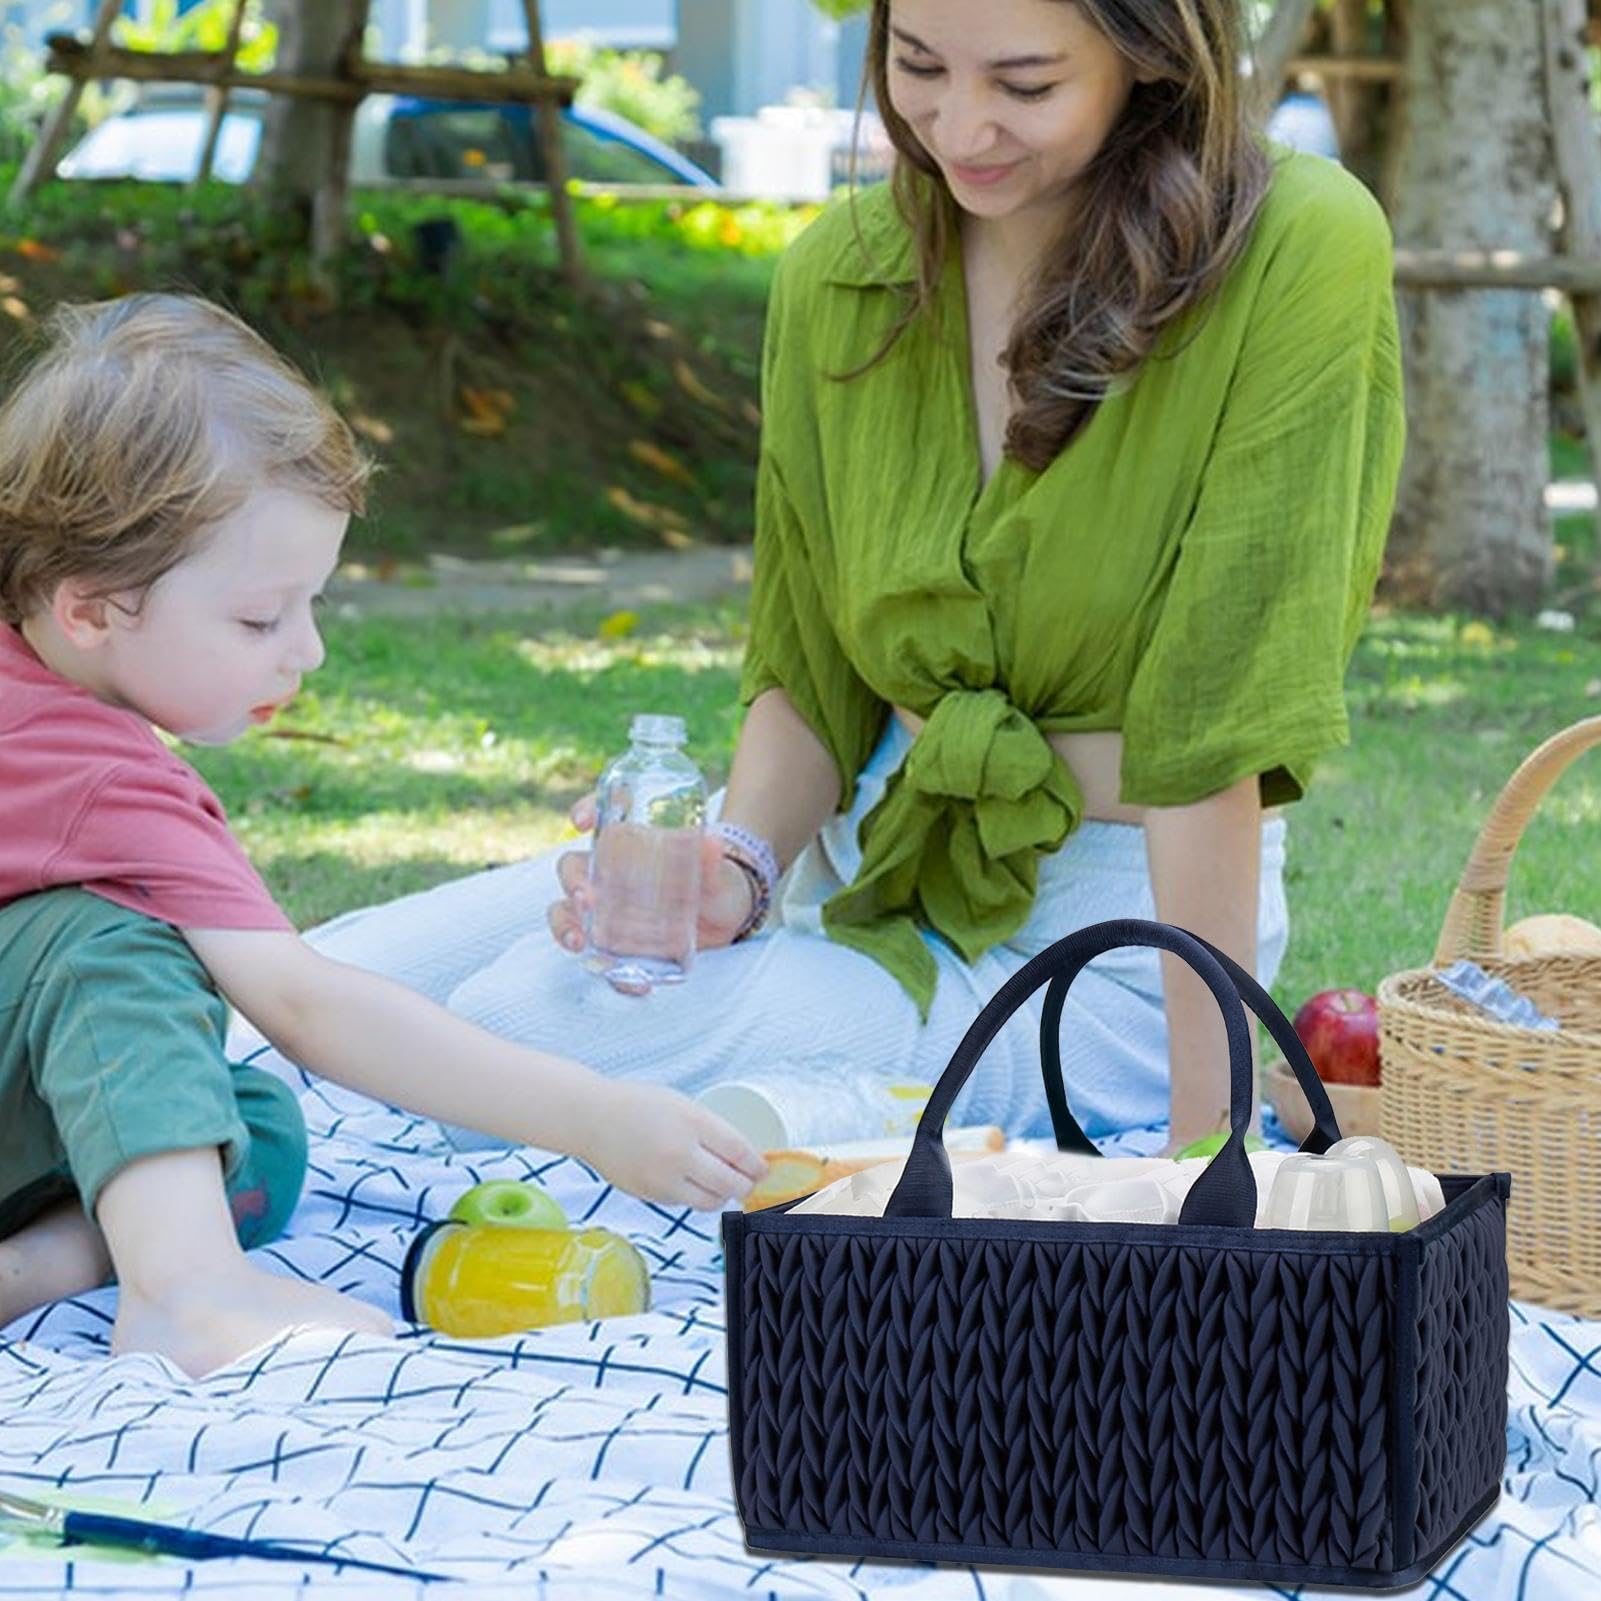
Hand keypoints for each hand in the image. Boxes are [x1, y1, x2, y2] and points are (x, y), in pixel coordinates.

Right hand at [546, 794, 758, 966]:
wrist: (727, 910)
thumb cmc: (713, 875)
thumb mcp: (715, 867)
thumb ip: (711, 859)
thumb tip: (712, 841)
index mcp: (628, 843)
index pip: (599, 817)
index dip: (585, 810)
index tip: (582, 821)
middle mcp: (609, 875)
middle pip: (573, 872)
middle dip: (571, 884)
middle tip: (585, 898)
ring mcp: (610, 911)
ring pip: (569, 915)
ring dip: (566, 927)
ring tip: (579, 942)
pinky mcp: (622, 944)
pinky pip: (605, 958)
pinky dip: (612, 973)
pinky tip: (634, 983)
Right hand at [582, 1080, 766, 1209]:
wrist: (590, 1119)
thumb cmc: (637, 1105)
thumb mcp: (681, 1105)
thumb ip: (710, 1130)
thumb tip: (742, 1157)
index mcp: (692, 1123)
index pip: (739, 1152)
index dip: (758, 1165)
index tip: (764, 1169)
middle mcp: (680, 1154)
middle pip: (730, 1183)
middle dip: (745, 1185)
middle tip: (748, 1182)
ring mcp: (663, 1179)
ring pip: (709, 1202)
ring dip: (721, 1195)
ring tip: (721, 1185)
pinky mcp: (649, 1195)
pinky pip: (684, 1203)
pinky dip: (694, 1196)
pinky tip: (691, 1182)